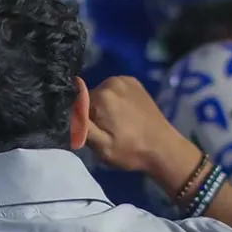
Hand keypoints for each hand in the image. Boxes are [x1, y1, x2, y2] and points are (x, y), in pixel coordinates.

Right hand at [86, 76, 200, 190]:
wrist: (164, 148)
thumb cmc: (131, 151)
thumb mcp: (102, 147)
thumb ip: (82, 126)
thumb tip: (67, 111)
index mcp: (102, 96)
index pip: (76, 105)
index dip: (82, 120)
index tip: (94, 134)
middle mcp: (112, 81)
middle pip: (89, 98)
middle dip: (93, 114)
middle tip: (108, 133)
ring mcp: (125, 80)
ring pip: (101, 94)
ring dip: (104, 108)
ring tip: (118, 126)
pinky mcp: (134, 82)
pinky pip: (113, 91)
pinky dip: (115, 102)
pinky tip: (125, 116)